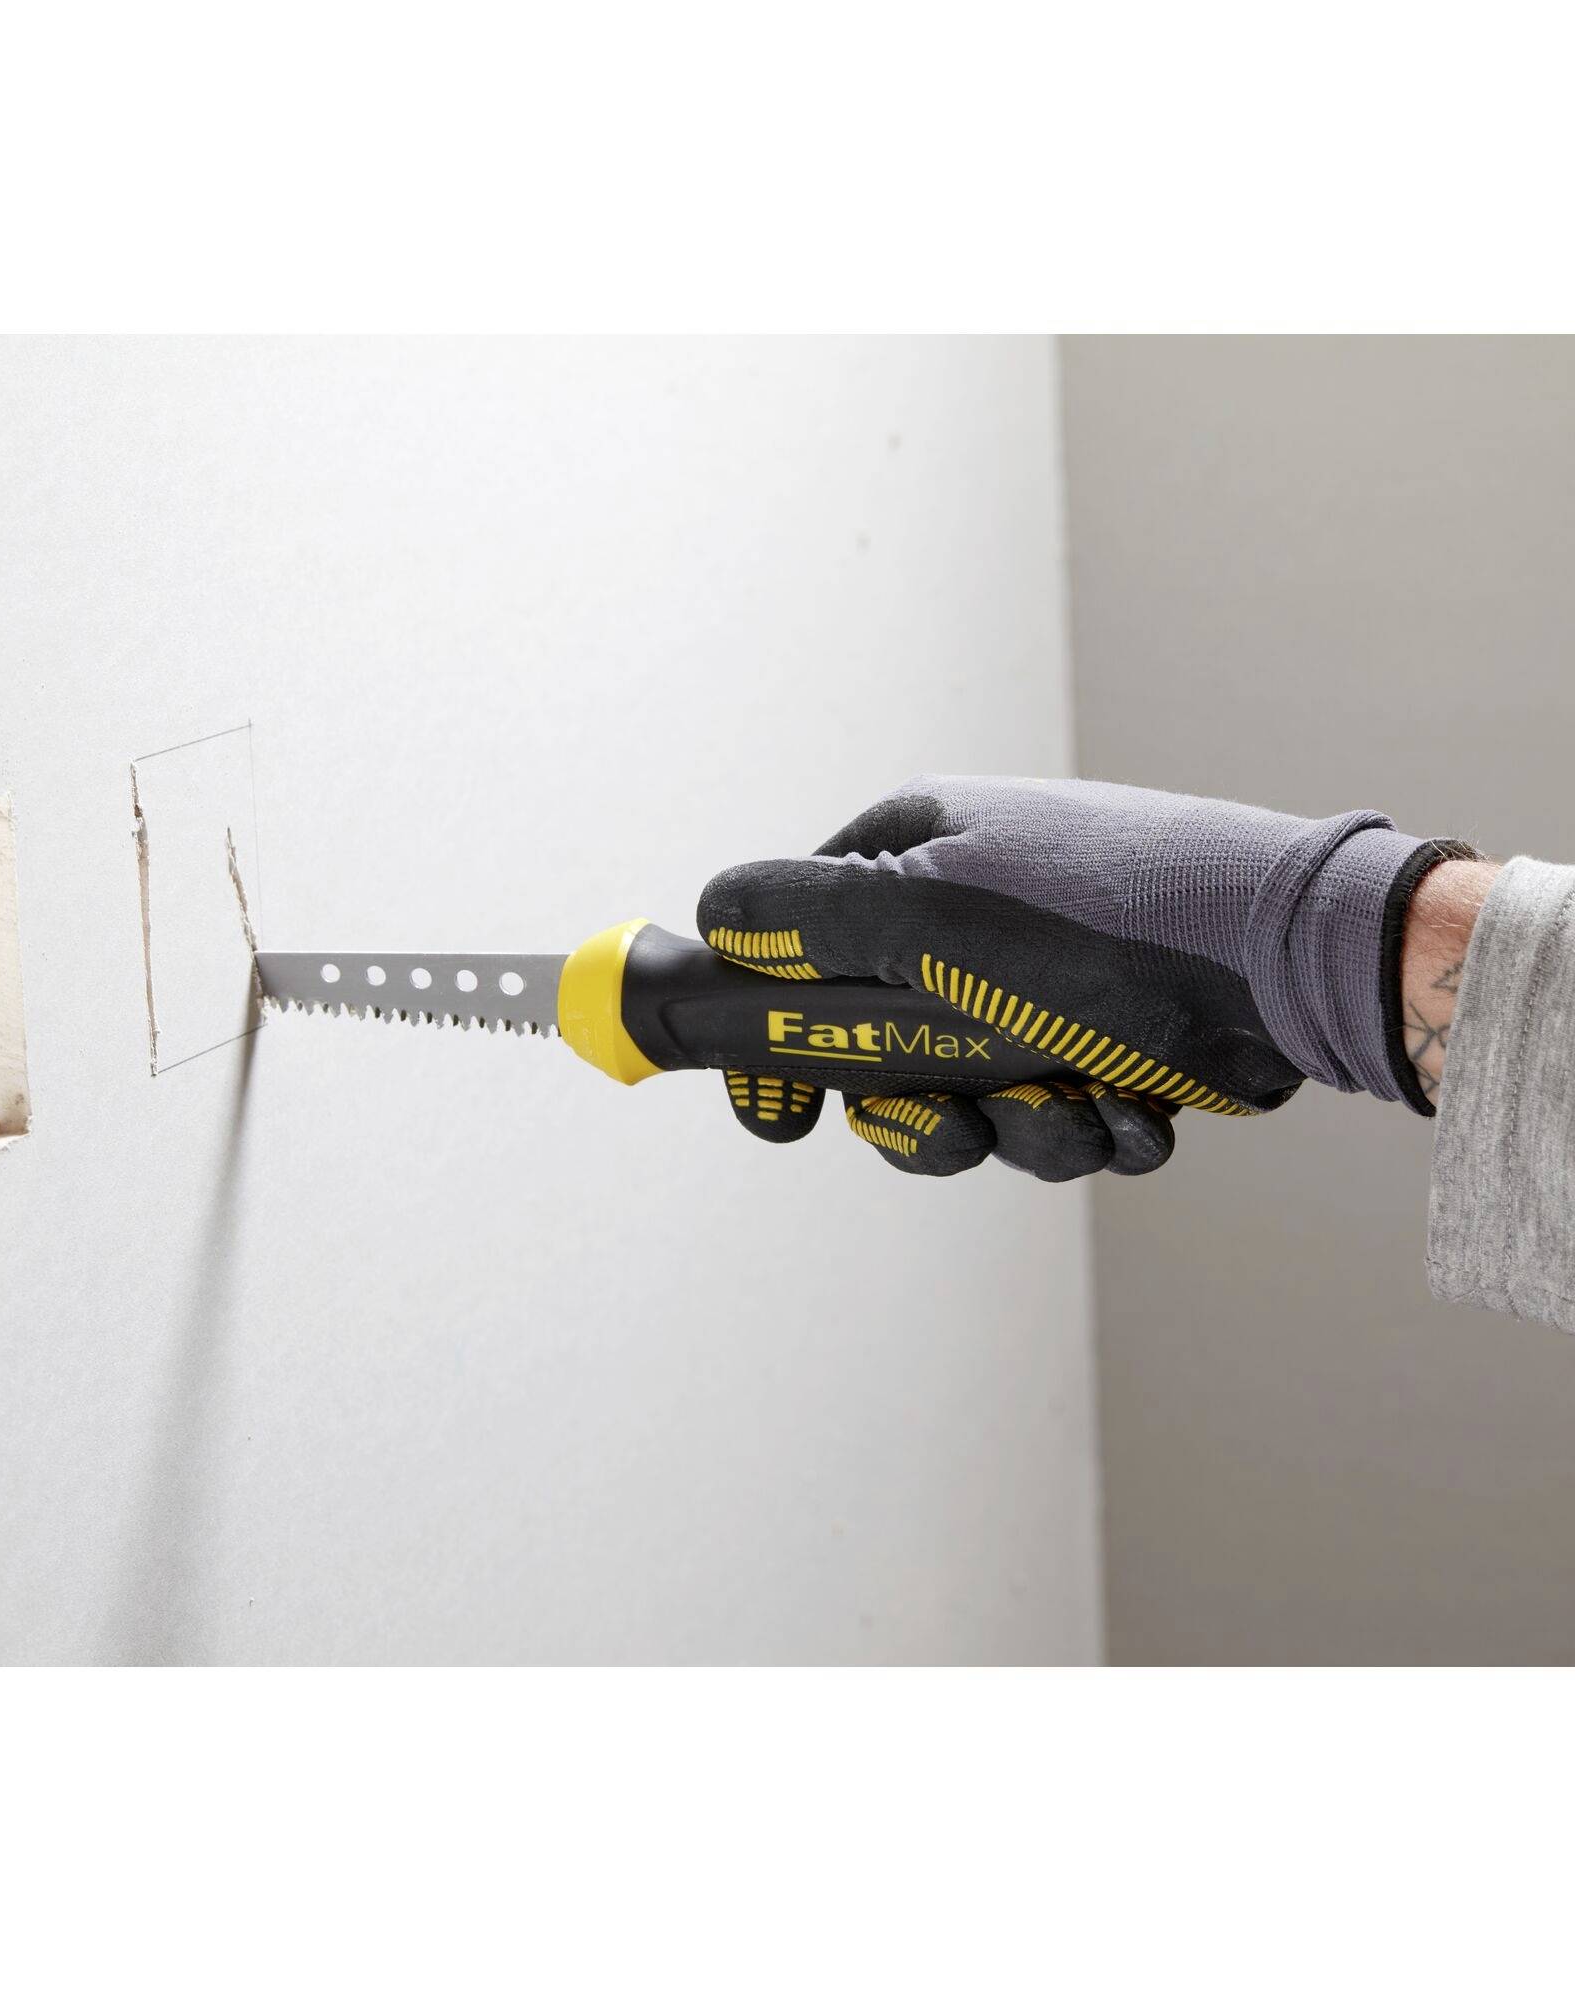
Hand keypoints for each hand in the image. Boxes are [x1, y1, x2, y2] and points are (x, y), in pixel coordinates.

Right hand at [698, 776, 1461, 1181]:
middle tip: (957, 1126)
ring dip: (1021, 1127)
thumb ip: (798, 921)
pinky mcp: (1105, 1031)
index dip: (776, 1042)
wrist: (1292, 969)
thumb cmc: (1103, 931)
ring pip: (970, 1096)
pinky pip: (1056, 1108)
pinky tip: (1137, 1107)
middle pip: (877, 1048)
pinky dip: (1091, 1124)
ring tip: (1080, 1106)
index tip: (779, 1117)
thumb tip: (706, 914)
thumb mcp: (921, 917)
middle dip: (921, 1109)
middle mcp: (965, 913)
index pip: (794, 953)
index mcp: (909, 859)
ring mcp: (1038, 976)